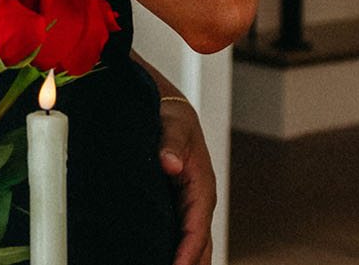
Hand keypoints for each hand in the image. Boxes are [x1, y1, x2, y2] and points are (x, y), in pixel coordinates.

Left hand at [159, 96, 215, 264]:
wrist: (170, 109)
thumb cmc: (173, 117)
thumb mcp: (173, 125)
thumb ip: (170, 144)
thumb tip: (170, 165)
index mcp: (202, 188)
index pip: (196, 231)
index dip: (187, 254)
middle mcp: (198, 203)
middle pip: (200, 248)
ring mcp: (188, 209)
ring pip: (193, 247)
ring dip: (184, 262)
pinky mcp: (176, 210)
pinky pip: (180, 239)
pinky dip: (175, 255)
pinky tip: (157, 260)